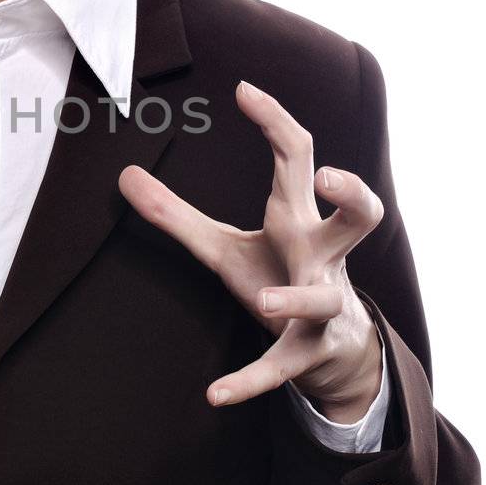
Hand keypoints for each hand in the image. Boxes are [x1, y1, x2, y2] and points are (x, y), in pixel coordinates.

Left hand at [117, 79, 384, 414]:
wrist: (328, 350)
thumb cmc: (278, 276)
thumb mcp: (222, 246)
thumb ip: (175, 214)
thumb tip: (123, 175)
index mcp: (300, 219)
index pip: (299, 157)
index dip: (276, 122)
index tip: (244, 90)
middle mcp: (321, 257)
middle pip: (362, 216)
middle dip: (353, 194)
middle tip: (328, 174)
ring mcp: (322, 306)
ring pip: (328, 299)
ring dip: (301, 298)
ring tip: (266, 300)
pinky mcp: (307, 352)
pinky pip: (282, 366)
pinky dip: (250, 381)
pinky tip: (214, 394)